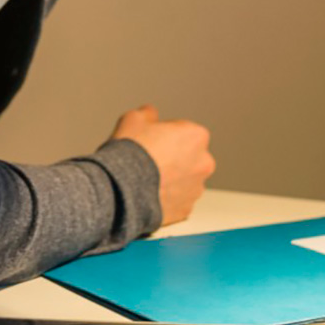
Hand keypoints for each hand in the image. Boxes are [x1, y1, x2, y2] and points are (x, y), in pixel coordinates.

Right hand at [111, 104, 214, 225]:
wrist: (121, 189)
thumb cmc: (130, 154)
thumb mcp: (133, 119)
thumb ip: (148, 114)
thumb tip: (149, 113)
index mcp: (196, 136)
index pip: (183, 130)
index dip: (164, 134)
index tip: (151, 140)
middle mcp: (203, 163)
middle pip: (189, 157)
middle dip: (173, 158)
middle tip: (149, 159)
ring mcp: (195, 189)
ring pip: (185, 181)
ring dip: (172, 179)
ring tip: (147, 179)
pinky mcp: (185, 210)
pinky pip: (177, 201)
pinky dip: (166, 198)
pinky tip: (148, 194)